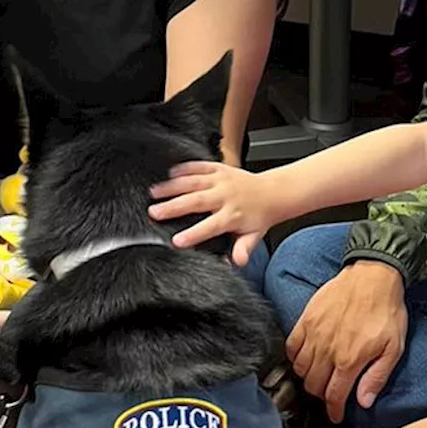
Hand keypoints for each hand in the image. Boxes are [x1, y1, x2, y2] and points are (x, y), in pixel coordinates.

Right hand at [148, 161, 279, 265]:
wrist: (272, 192)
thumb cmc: (259, 216)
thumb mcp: (254, 236)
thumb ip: (243, 248)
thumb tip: (237, 261)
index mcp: (233, 216)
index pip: (211, 227)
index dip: (194, 234)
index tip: (176, 241)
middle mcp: (226, 196)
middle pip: (197, 202)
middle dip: (174, 207)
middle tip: (154, 212)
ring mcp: (221, 180)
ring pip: (194, 182)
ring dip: (173, 186)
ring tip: (153, 192)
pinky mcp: (220, 168)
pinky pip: (201, 166)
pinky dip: (185, 167)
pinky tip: (169, 173)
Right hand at [287, 261, 406, 422]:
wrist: (374, 275)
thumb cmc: (387, 310)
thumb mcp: (394, 347)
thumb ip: (377, 377)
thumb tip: (363, 402)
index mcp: (350, 359)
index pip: (333, 396)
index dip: (333, 411)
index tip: (336, 416)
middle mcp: (327, 350)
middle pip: (313, 386)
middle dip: (321, 396)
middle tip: (330, 394)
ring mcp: (314, 334)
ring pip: (300, 369)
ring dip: (308, 378)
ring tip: (319, 377)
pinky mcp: (306, 319)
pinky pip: (291, 346)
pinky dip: (295, 358)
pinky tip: (305, 358)